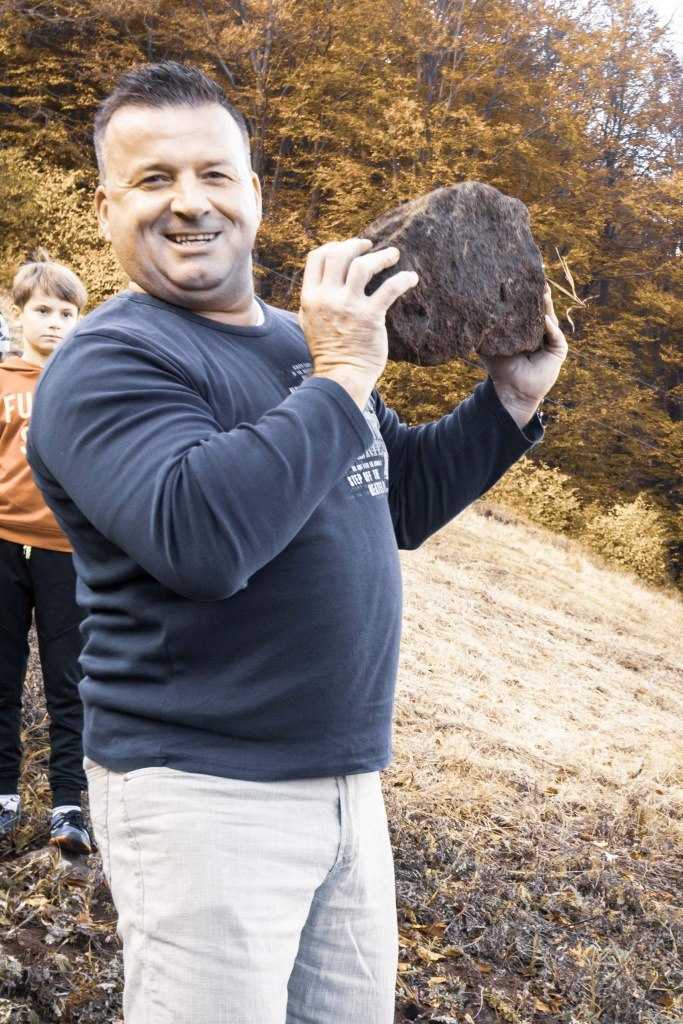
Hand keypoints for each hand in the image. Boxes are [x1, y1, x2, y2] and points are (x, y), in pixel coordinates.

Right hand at [299, 238, 417, 407]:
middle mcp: (327, 298)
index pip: (317, 257)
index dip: (333, 246)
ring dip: (381, 256)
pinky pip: (389, 289)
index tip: (347, 247)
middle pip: (339, 255)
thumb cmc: (328, 350)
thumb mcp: (309, 321)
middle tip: (370, 245)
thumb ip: (315, 298)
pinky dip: (403, 279)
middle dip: (356, 244)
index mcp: (311, 297)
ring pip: (362, 266)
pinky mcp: (370, 317)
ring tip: (393, 255)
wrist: (341, 376)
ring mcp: (348, 307)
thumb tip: (324, 279)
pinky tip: (411, 279)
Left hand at [480, 283, 567, 427]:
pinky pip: (555, 335)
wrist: (511, 390)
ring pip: (550, 317)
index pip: (528, 307)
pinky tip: (542, 318)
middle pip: (542, 307)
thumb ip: (484, 329)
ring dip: (546, 304)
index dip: (526, 293)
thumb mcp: (490, 344)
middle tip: (535, 276)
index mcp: (526, 327)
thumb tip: (467, 312)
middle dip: (539, 293)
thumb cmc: (500, 367)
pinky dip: (549, 326)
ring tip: (542, 290)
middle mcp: (541, 330)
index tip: (521, 277)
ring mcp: (551, 338)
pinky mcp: (558, 349)